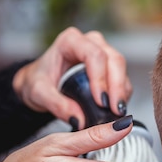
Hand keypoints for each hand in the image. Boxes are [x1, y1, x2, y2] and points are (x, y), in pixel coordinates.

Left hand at [12, 27, 132, 128]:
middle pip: (114, 59)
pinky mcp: (110, 66)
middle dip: (117, 86)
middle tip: (116, 110)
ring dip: (122, 91)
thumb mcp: (39, 93)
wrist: (41, 82)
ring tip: (117, 112)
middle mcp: (91, 42)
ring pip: (121, 68)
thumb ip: (57, 105)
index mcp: (71, 41)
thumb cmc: (38, 80)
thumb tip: (80, 120)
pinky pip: (122, 78)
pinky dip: (122, 94)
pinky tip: (117, 108)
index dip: (101, 78)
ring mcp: (103, 52)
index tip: (101, 101)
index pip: (94, 55)